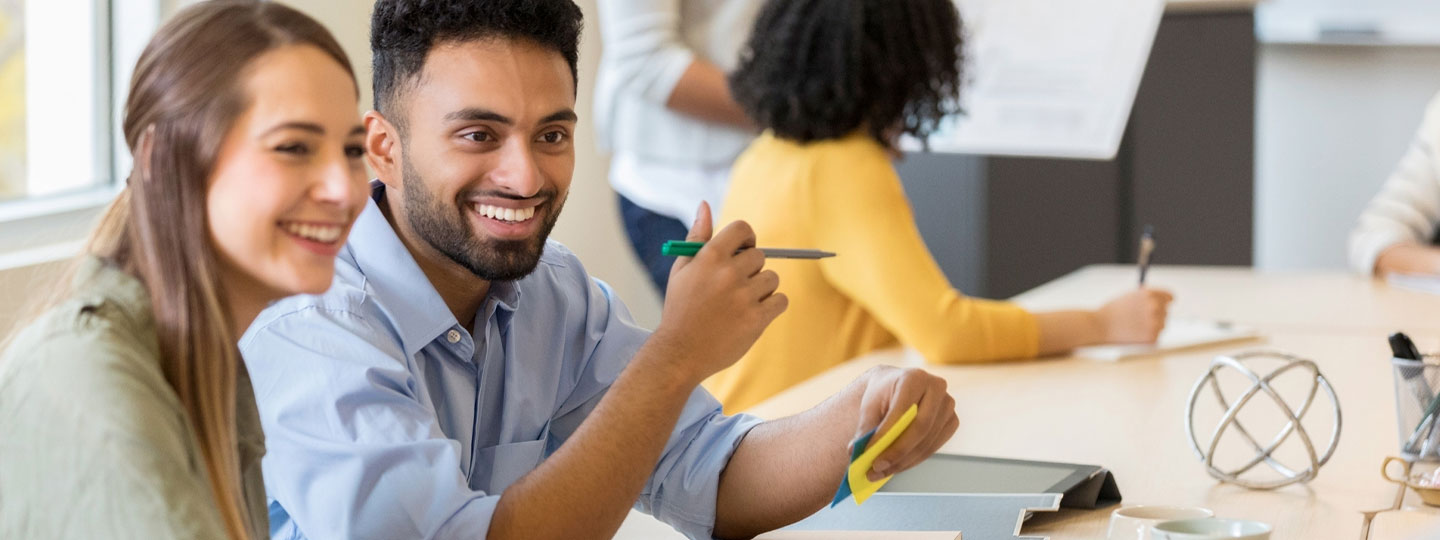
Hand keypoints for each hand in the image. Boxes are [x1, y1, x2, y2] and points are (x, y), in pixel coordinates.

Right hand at [652, 202, 788, 383]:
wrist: (679, 353)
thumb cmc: (680, 309)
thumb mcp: (682, 269)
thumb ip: (697, 237)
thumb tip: (704, 205)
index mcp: (709, 257)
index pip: (743, 229)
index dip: (747, 238)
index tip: (742, 251)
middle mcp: (728, 273)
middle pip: (760, 256)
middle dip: (751, 269)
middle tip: (734, 287)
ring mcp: (744, 297)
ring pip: (772, 279)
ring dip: (762, 290)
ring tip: (740, 305)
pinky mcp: (757, 319)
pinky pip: (781, 301)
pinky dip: (772, 307)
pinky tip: (753, 315)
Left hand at [852, 366, 957, 481]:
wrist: (898, 386)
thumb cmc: (883, 394)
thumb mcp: (869, 405)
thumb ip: (864, 428)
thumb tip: (855, 452)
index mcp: (914, 378)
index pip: (902, 411)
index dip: (886, 436)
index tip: (870, 455)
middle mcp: (936, 388)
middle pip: (920, 428)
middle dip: (897, 453)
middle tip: (876, 469)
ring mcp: (948, 405)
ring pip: (927, 442)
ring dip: (904, 462)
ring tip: (881, 472)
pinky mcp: (952, 421)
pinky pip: (934, 446)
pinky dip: (914, 460)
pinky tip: (897, 466)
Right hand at [1096, 288, 1172, 343]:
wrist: (1098, 326)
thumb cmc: (1111, 311)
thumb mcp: (1129, 297)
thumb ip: (1146, 298)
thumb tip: (1160, 302)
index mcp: (1149, 294)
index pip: (1169, 297)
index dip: (1167, 301)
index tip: (1167, 304)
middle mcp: (1155, 307)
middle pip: (1166, 312)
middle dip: (1156, 315)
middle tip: (1143, 319)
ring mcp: (1154, 322)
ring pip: (1162, 325)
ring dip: (1153, 326)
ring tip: (1135, 327)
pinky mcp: (1152, 337)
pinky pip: (1156, 336)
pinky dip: (1147, 336)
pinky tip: (1134, 334)